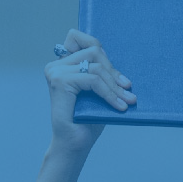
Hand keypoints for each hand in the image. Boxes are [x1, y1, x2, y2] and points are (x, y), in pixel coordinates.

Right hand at [45, 29, 135, 153]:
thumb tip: (118, 58)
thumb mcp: (98, 90)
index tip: (116, 75)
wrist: (75, 144)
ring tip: (126, 100)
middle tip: (127, 91)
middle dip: (113, 71)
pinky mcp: (60, 81)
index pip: (78, 37)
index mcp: (63, 64)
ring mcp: (55, 72)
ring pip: (96, 66)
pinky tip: (119, 106)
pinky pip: (93, 79)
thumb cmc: (87, 119)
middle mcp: (56, 65)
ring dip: (114, 85)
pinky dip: (109, 93)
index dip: (100, 48)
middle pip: (93, 51)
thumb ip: (100, 71)